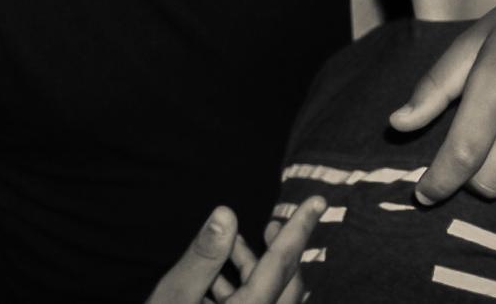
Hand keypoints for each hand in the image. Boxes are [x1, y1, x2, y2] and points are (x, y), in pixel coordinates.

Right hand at [145, 198, 322, 303]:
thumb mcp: (176, 295)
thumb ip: (204, 256)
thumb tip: (226, 214)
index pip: (282, 262)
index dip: (300, 228)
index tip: (319, 201)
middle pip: (287, 281)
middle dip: (280, 248)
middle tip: (271, 222)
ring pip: (274, 296)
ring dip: (258, 268)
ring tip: (232, 248)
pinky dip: (247, 287)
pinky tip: (219, 280)